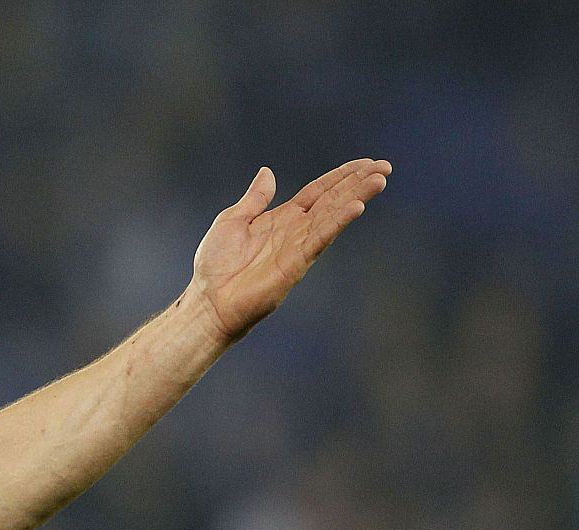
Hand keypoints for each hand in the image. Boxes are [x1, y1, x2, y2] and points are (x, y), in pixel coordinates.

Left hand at [187, 158, 390, 341]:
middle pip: (332, 201)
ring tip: (379, 180)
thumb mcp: (232, 220)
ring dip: (356, 197)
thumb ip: (254, 199)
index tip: (365, 163)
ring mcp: (297, 247)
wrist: (208, 302)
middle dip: (357, 183)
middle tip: (384, 167)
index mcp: (282, 219)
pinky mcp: (295, 264)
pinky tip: (356, 206)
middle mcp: (295, 231)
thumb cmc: (216, 266)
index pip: (318, 192)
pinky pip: (319, 238)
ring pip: (332, 216)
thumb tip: (268, 172)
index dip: (340, 177)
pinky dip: (337, 221)